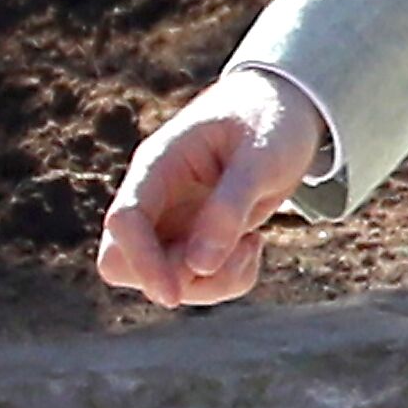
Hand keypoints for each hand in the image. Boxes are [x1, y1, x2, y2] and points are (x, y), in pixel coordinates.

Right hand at [96, 66, 324, 308]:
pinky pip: (197, 282)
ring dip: (212, 282)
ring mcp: (170, 222)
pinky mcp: (193, 239)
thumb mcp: (261, 157)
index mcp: (157, 165)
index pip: (124, 221)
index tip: (171, 296)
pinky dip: (228, 278)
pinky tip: (252, 243)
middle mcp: (154, 198)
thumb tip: (199, 265)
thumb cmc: (269, 121)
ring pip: (164, 280)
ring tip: (253, 241)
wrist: (284, 111)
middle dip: (176, 278)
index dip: (141, 262)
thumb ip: (230, 207)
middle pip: (123, 263)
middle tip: (233, 252)